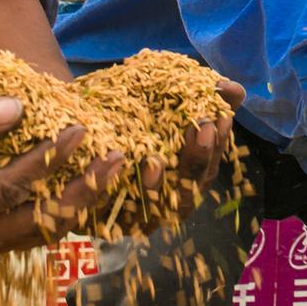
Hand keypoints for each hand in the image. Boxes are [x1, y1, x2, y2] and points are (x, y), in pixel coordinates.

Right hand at [0, 101, 124, 257]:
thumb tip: (18, 108)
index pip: (11, 188)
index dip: (48, 158)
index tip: (79, 129)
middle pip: (42, 221)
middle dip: (86, 191)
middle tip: (119, 158)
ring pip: (48, 229)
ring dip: (85, 200)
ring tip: (117, 168)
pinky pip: (40, 224)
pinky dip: (68, 204)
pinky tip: (95, 179)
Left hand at [84, 74, 246, 231]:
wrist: (73, 122)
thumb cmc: (128, 114)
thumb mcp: (161, 98)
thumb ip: (198, 97)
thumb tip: (233, 89)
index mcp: (182, 179)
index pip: (206, 169)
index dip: (217, 146)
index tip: (221, 116)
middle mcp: (161, 203)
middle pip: (185, 194)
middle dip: (194, 162)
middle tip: (202, 129)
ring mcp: (130, 215)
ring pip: (149, 210)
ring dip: (154, 186)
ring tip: (155, 160)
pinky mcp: (95, 217)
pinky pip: (106, 212)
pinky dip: (111, 192)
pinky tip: (114, 168)